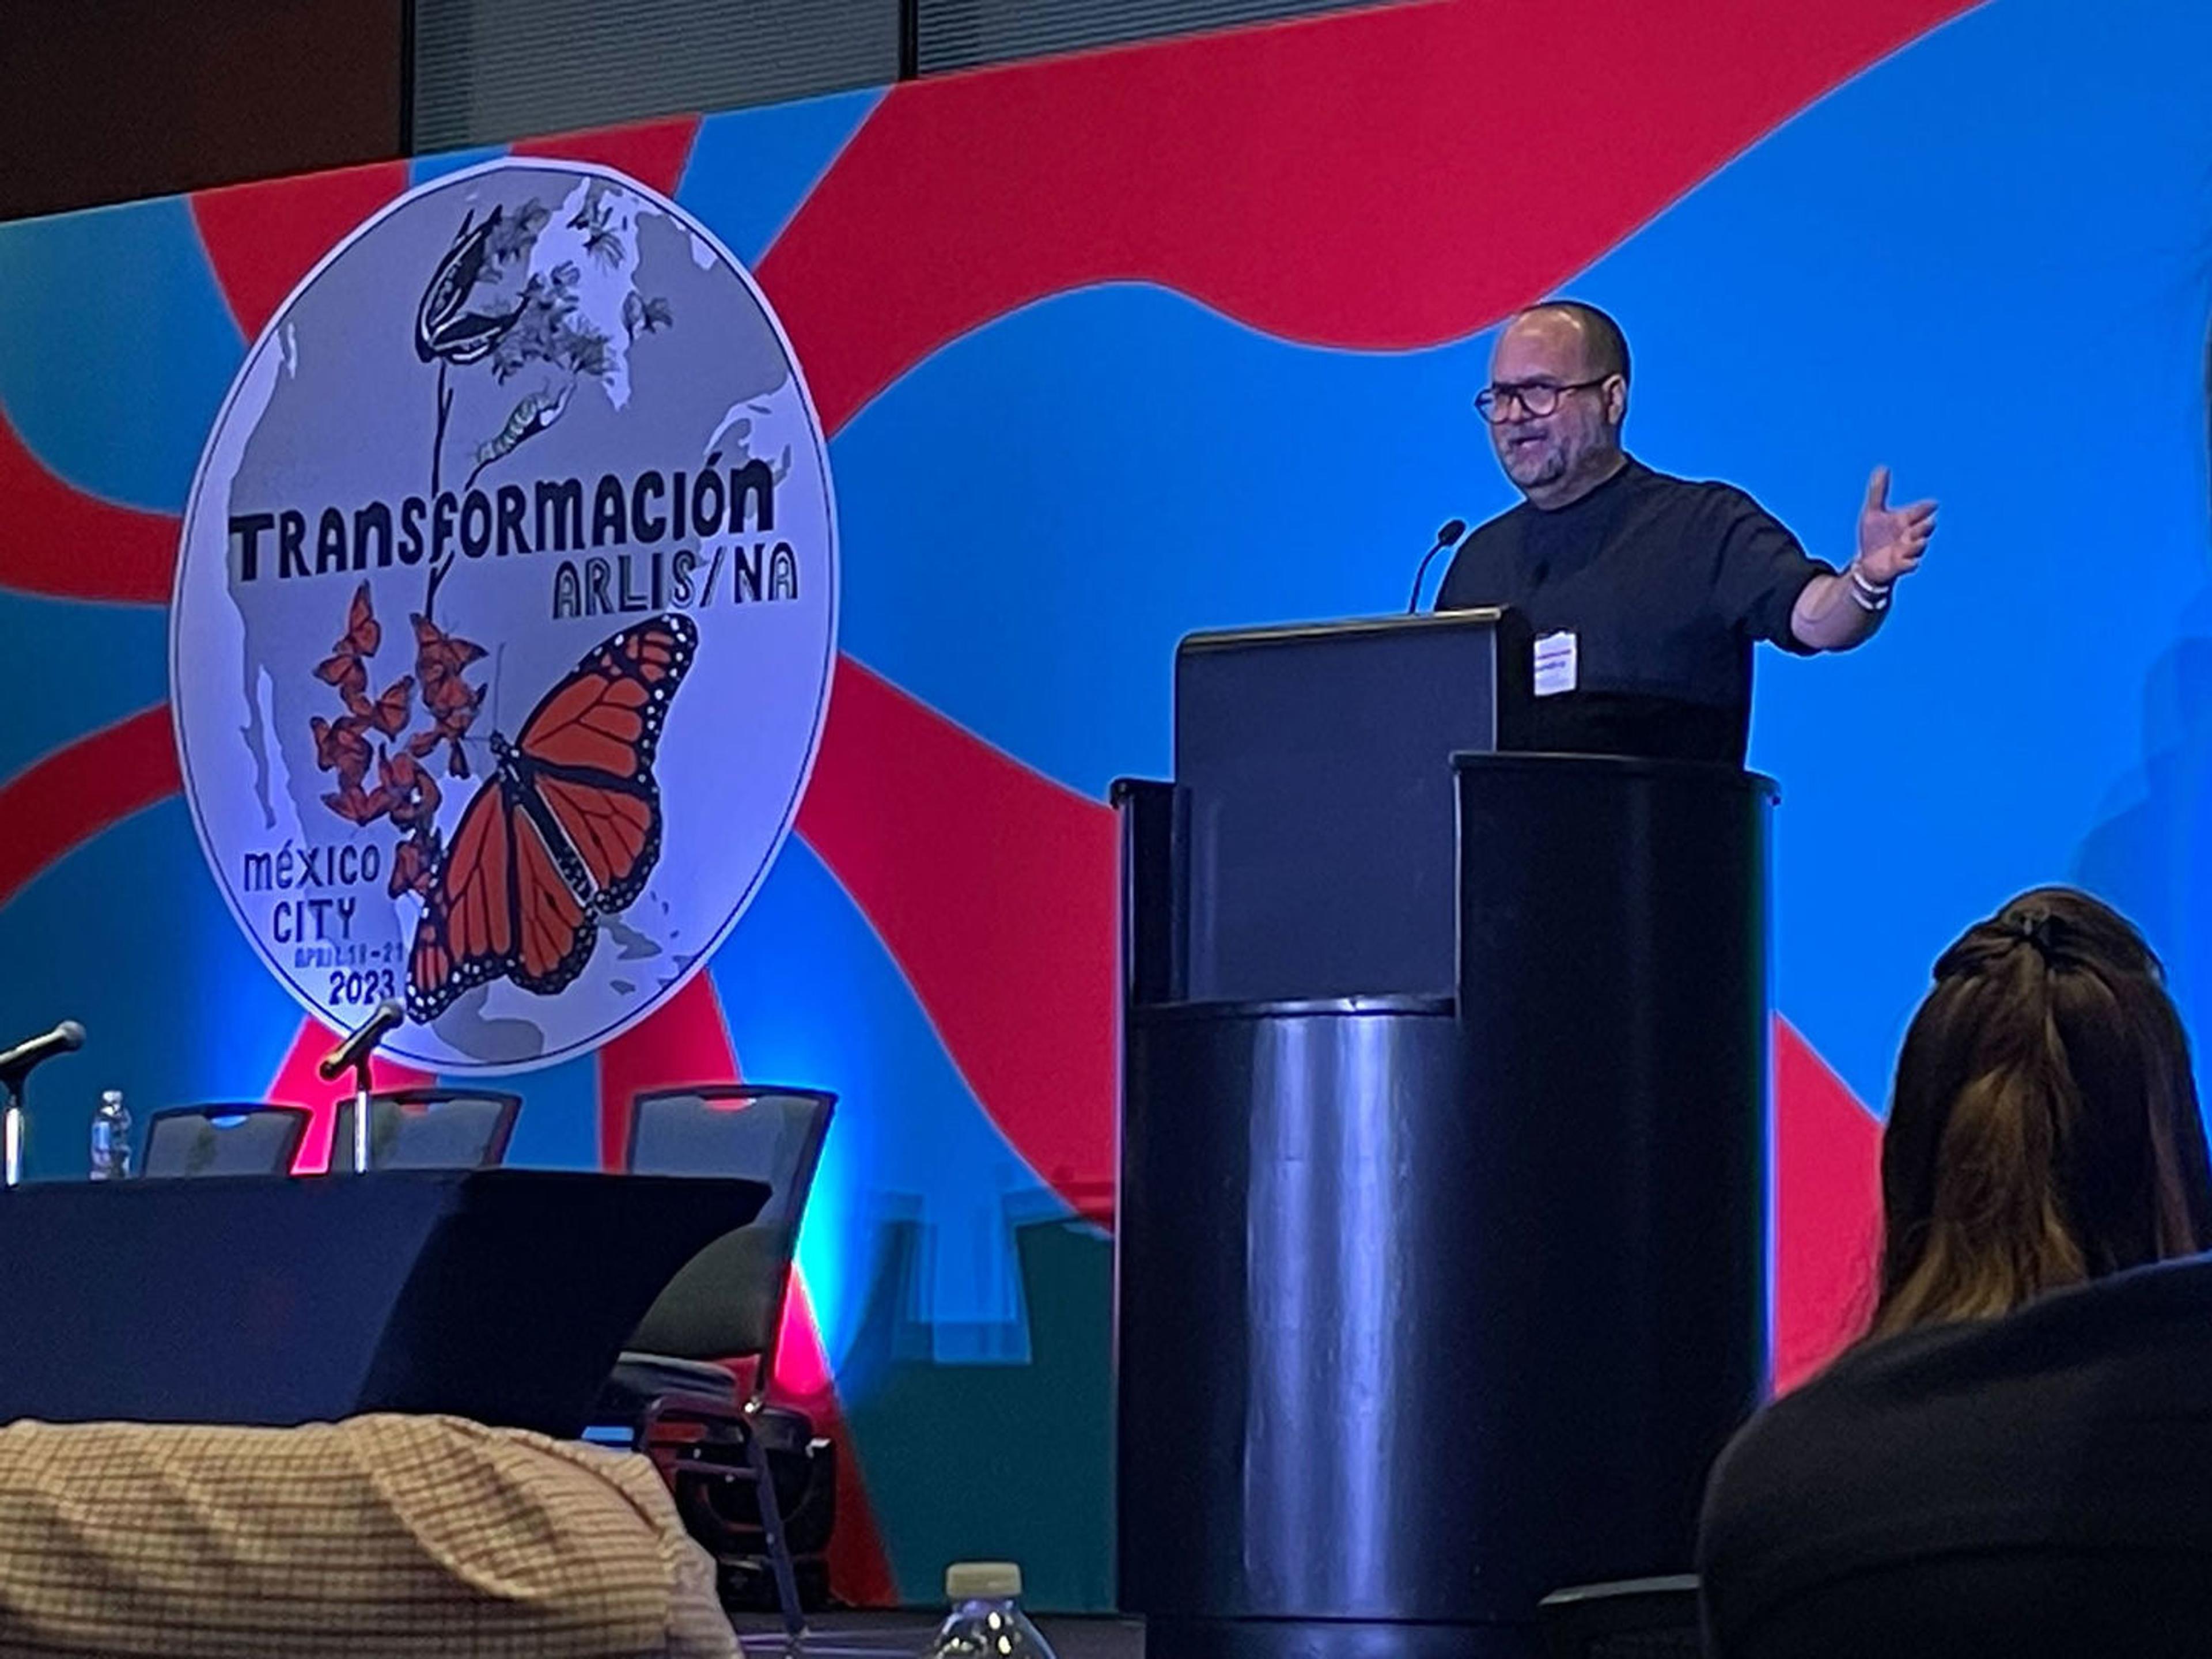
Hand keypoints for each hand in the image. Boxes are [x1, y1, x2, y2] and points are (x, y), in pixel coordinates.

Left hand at [1855, 465, 1935, 586]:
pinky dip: (1910, 563)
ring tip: (1918, 540)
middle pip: (1922, 528)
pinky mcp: (1899, 566)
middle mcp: (1909, 534)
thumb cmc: (1874, 536)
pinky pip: (1908, 565)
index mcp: (1905, 520)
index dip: (1925, 508)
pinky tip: (1912, 562)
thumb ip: (1878, 491)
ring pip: (1918, 546)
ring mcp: (1906, 551)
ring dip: (1919, 543)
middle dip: (1924, 526)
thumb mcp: (1873, 512)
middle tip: (1927, 521)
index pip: (1919, 511)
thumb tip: (1882, 467)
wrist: (1867, 562)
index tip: (1933, 504)